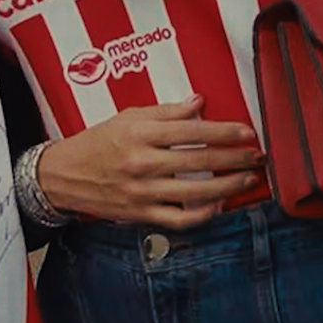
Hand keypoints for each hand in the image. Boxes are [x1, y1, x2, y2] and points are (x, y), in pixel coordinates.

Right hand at [36, 96, 264, 229]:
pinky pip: (179, 219)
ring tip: (246, 179)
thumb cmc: (98, 142)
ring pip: (195, 193)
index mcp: (139, 133)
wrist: (65, 176)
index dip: (224, 131)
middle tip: (257, 155)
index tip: (247, 132)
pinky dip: (202, 214)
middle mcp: (142, 162)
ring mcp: (142, 192)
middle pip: (200, 161)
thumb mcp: (128, 117)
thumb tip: (199, 103)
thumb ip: (165, 112)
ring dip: (228, 186)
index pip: (192, 130)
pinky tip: (219, 205)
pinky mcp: (141, 214)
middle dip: (235, 158)